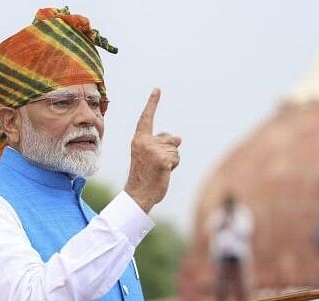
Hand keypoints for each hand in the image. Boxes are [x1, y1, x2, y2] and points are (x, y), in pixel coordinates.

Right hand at [124, 88, 180, 212]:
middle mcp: (145, 142)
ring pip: (175, 149)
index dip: (152, 103)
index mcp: (138, 139)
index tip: (157, 89)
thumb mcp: (150, 155)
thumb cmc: (145, 175)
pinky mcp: (162, 160)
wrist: (138, 194)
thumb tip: (180, 137)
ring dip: (172, 160)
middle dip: (170, 150)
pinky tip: (163, 173)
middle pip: (170, 138)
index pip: (146, 118)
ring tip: (159, 169)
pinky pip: (176, 158)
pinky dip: (174, 166)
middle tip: (156, 164)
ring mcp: (153, 151)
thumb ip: (162, 143)